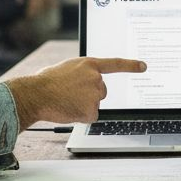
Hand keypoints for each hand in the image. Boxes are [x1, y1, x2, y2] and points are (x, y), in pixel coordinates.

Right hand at [7, 57, 146, 124]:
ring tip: (66, 101)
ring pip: (95, 104)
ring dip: (83, 105)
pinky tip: (69, 110)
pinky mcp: (92, 110)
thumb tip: (82, 81)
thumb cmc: (45, 82)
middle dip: (89, 95)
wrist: (36, 94)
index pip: (115, 64)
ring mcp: (95, 94)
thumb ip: (80, 72)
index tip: (143, 66)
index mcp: (89, 64)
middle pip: (101, 91)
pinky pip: (91, 116)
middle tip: (70, 94)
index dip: (131, 65)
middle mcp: (96, 78)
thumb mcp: (66, 68)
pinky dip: (81, 116)